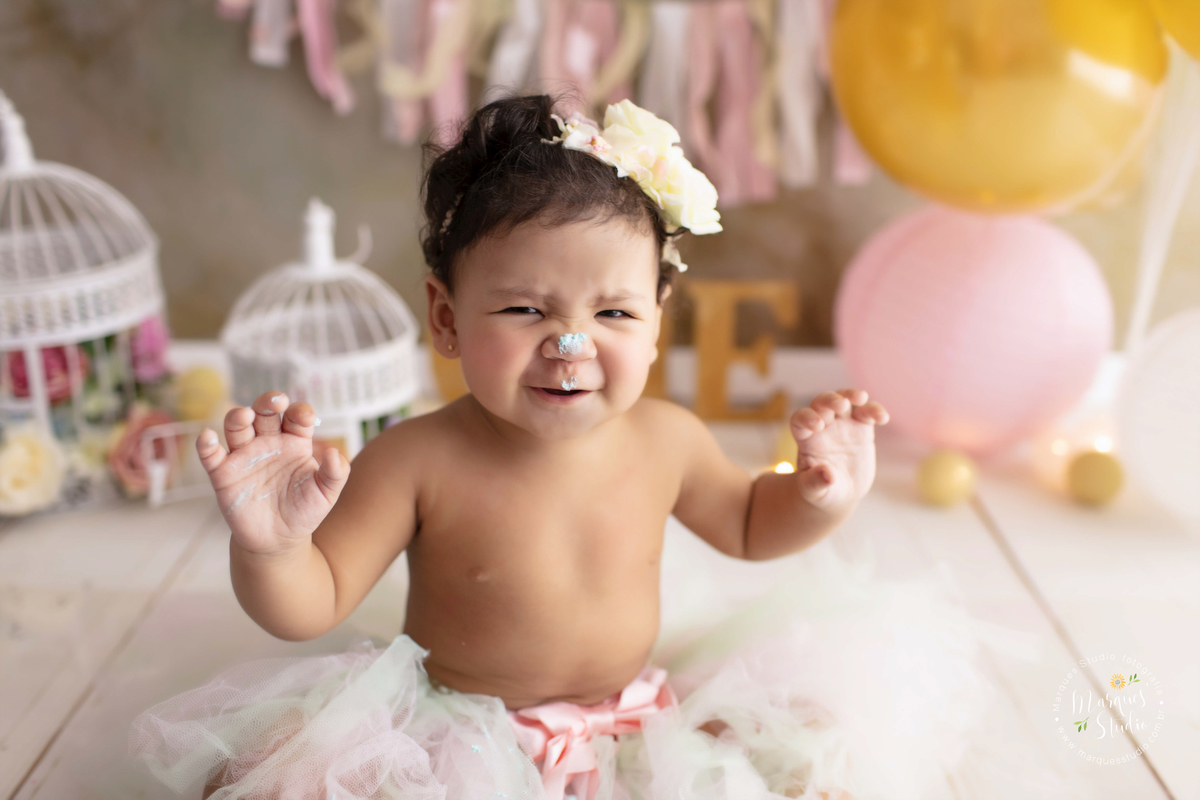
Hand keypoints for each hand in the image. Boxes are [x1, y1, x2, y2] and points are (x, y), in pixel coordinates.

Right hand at [197, 392, 349, 555]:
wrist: (278, 540)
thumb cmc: (304, 511)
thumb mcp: (326, 494)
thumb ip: (335, 473)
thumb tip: (335, 453)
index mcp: (294, 442)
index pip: (296, 417)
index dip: (300, 411)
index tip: (305, 417)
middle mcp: (268, 442)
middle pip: (265, 413)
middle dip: (268, 402)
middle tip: (276, 402)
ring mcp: (244, 456)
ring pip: (237, 426)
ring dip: (238, 417)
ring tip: (245, 416)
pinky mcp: (223, 474)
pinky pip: (210, 455)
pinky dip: (205, 444)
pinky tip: (208, 437)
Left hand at [788, 389, 888, 508]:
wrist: (841, 492)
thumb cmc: (822, 491)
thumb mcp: (814, 491)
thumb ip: (815, 482)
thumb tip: (826, 475)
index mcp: (806, 439)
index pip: (800, 420)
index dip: (806, 417)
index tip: (817, 425)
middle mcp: (822, 427)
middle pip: (821, 403)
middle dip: (829, 400)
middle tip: (841, 405)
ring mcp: (842, 425)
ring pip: (843, 399)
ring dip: (850, 394)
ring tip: (861, 398)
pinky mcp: (861, 428)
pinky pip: (867, 413)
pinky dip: (874, 410)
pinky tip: (883, 418)